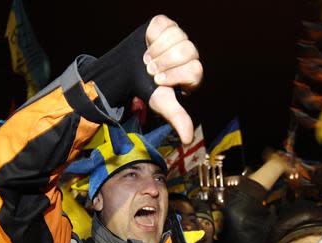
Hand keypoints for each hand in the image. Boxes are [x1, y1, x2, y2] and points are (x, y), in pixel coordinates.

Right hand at [144, 15, 202, 143]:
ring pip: (177, 36)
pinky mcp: (166, 24)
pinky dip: (152, 37)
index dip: (175, 75)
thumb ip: (177, 117)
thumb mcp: (161, 103)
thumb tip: (188, 139)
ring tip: (147, 59)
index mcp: (192, 72)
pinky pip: (164, 25)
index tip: (158, 81)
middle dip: (164, 63)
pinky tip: (147, 45)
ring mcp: (179, 37)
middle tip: (150, 70)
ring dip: (156, 51)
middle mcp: (189, 54)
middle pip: (187, 50)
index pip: (195, 70)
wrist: (126, 72)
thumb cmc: (146, 88)